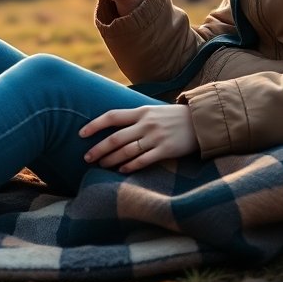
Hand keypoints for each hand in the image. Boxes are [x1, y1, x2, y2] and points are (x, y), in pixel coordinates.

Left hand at [79, 105, 196, 172]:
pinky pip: (143, 160)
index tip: (81, 134)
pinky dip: (130, 166)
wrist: (201, 121)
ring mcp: (156, 137)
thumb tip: (113, 123)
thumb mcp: (153, 110)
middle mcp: (146, 124)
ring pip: (127, 151)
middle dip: (99, 148)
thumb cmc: (173, 117)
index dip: (94, 125)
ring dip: (111, 160)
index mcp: (141, 111)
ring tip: (101, 165)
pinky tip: (121, 170)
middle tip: (86, 157)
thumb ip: (135, 116)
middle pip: (116, 138)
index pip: (112, 116)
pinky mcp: (166, 150)